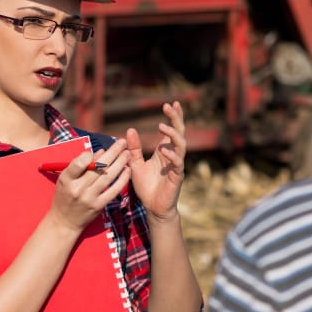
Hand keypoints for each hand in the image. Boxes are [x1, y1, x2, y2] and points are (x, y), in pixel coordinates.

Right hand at [47, 139, 131, 232]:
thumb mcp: (65, 179)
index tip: (100, 147)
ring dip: (119, 163)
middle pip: (97, 168)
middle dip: (112, 153)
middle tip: (122, 142)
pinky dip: (121, 180)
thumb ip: (80, 165)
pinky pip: (113, 191)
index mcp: (66, 180)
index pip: (77, 164)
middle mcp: (77, 189)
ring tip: (127, 153)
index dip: (89, 155)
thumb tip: (100, 152)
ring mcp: (89, 198)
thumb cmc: (64, 196)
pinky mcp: (98, 206)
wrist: (64, 222)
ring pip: (107, 177)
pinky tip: (127, 170)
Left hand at [126, 101, 186, 220]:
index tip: (170, 103)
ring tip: (162, 125)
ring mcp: (176, 165)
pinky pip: (178, 163)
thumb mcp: (136, 164)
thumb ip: (134, 149)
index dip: (173, 117)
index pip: (170, 130)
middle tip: (169, 106)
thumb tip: (130, 129)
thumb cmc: (147, 187)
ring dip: (173, 134)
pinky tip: (164, 150)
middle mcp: (172, 155)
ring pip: (181, 145)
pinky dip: (172, 155)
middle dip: (176, 118)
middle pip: (179, 132)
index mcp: (164, 151)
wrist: (153, 207)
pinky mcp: (177, 176)